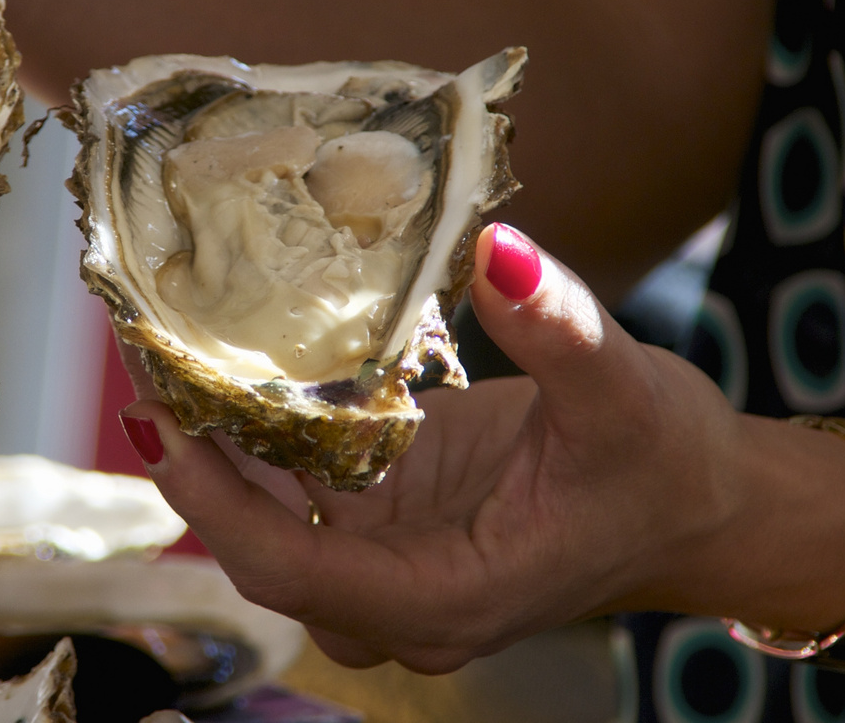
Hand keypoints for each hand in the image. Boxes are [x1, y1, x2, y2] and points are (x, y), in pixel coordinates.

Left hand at [119, 223, 844, 671]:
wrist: (701, 504)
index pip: (294, 572)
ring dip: (217, 448)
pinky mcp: (393, 521)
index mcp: (447, 597)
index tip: (158, 419)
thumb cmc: (667, 468)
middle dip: (193, 465)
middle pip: (262, 550)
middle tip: (143, 358)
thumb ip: (557, 328)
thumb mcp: (623, 393)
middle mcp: (403, 596)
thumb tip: (496, 248)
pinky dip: (261, 435)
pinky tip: (231, 364)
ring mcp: (392, 563)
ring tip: (166, 352)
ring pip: (273, 522)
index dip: (213, 503)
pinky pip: (303, 491)